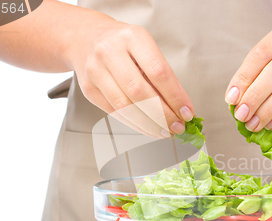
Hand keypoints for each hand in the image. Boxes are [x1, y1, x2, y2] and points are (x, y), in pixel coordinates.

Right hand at [69, 20, 193, 137]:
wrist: (84, 38)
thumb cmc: (122, 44)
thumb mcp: (144, 47)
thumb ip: (161, 74)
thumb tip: (180, 107)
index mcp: (132, 38)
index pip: (159, 72)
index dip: (175, 96)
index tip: (187, 112)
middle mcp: (110, 52)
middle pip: (140, 92)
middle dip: (163, 115)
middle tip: (177, 127)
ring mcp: (96, 70)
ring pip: (125, 106)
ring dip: (149, 124)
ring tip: (165, 131)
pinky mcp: (88, 88)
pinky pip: (114, 112)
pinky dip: (135, 124)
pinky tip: (148, 128)